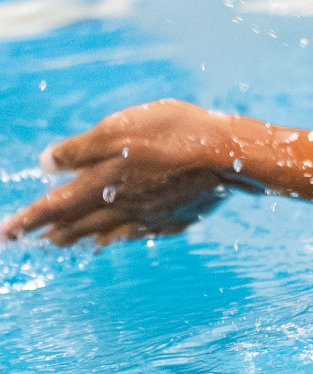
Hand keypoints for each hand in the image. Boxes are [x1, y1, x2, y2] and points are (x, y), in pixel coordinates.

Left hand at [2, 99, 246, 246]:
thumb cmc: (173, 134)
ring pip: (108, 231)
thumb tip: (45, 164)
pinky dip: (123, 236)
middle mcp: (121, 207)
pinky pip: (140, 231)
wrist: (229, 156)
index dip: (27, 219)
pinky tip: (123, 236)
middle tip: (33, 242)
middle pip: (79, 224)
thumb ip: (79, 149)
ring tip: (69, 244)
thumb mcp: (118, 129)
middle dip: (53, 232)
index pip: (53, 206)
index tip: (5, 233)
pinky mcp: (175, 218)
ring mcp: (150, 216)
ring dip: (84, 237)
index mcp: (101, 184)